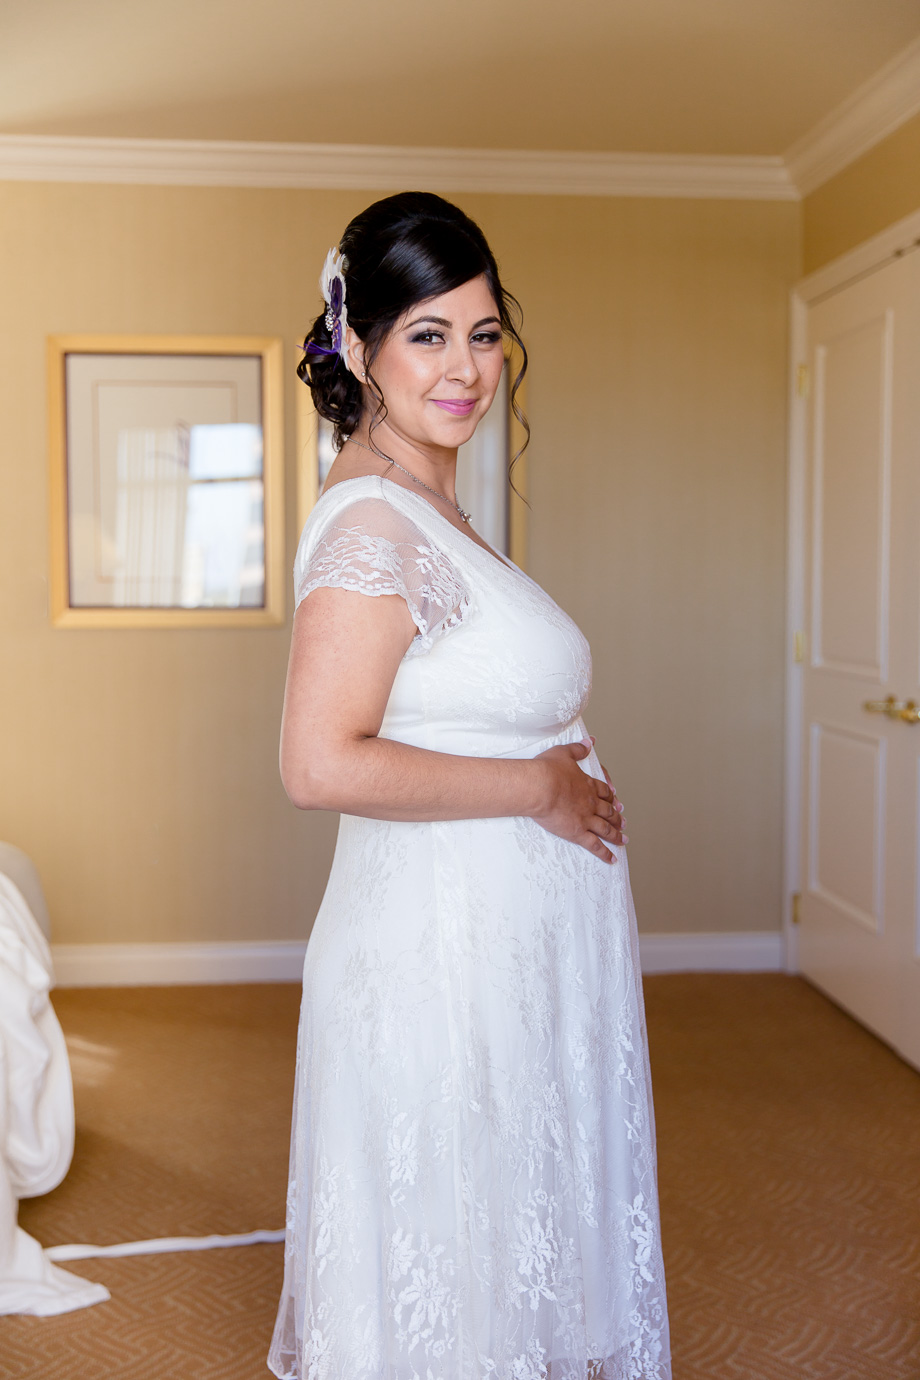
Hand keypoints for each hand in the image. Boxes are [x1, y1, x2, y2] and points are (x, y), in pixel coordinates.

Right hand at [531, 738, 626, 863]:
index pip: (604, 791)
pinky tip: (612, 859)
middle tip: (624, 822)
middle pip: (608, 811)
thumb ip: (578, 749)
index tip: (616, 800)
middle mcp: (591, 803)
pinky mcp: (578, 832)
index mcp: (587, 784)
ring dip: (616, 834)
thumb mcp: (563, 753)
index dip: (611, 796)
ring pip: (606, 829)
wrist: (539, 787)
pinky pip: (595, 845)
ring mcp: (586, 818)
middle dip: (617, 817)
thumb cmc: (547, 770)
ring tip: (623, 839)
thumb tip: (590, 742)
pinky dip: (605, 853)